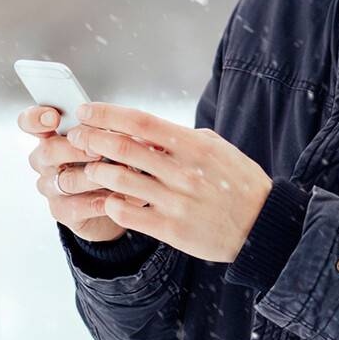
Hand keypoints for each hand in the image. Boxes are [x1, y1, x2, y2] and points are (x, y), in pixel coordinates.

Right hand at [18, 106, 127, 242]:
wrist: (114, 200)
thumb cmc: (110, 160)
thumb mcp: (109, 138)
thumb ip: (104, 129)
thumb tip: (113, 121)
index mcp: (53, 136)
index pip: (30, 122)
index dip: (36, 119)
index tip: (53, 118)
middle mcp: (45, 162)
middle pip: (48, 151)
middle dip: (76, 148)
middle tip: (100, 150)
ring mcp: (51, 187)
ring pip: (67, 180)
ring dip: (97, 175)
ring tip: (122, 171)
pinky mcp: (63, 211)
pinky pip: (80, 206)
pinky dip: (104, 199)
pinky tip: (122, 194)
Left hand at [67, 103, 272, 262]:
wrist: (260, 226)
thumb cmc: (241, 183)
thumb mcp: (221, 149)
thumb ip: (187, 138)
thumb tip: (154, 131)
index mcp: (195, 146)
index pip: (142, 122)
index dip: (109, 114)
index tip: (88, 110)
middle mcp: (183, 171)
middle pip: (124, 148)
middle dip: (92, 138)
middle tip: (77, 136)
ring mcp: (175, 201)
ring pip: (119, 180)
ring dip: (96, 170)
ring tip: (89, 167)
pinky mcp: (170, 229)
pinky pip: (128, 214)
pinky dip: (111, 203)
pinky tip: (108, 198)